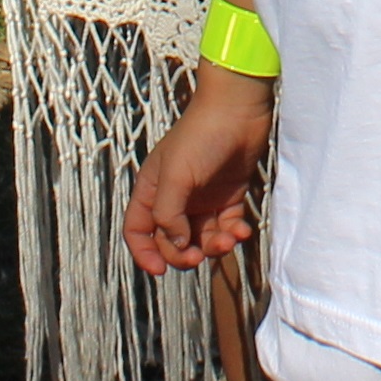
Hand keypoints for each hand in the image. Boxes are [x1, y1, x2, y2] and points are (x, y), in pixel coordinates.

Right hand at [124, 70, 273, 276]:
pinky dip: (233, 234)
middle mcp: (175, 197)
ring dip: (213, 247)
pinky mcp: (228, 197)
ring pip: (201, 239)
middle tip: (199, 256)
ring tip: (229, 240)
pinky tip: (242, 231)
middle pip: (171, 241)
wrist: (239, 109)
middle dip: (183, 254)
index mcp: (153, 190)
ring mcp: (202, 198)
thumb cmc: (201, 137)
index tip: (159, 271)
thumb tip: (177, 246)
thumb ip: (169, 215)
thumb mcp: (176, 175)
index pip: (137, 230)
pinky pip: (227, 227)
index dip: (144, 253)